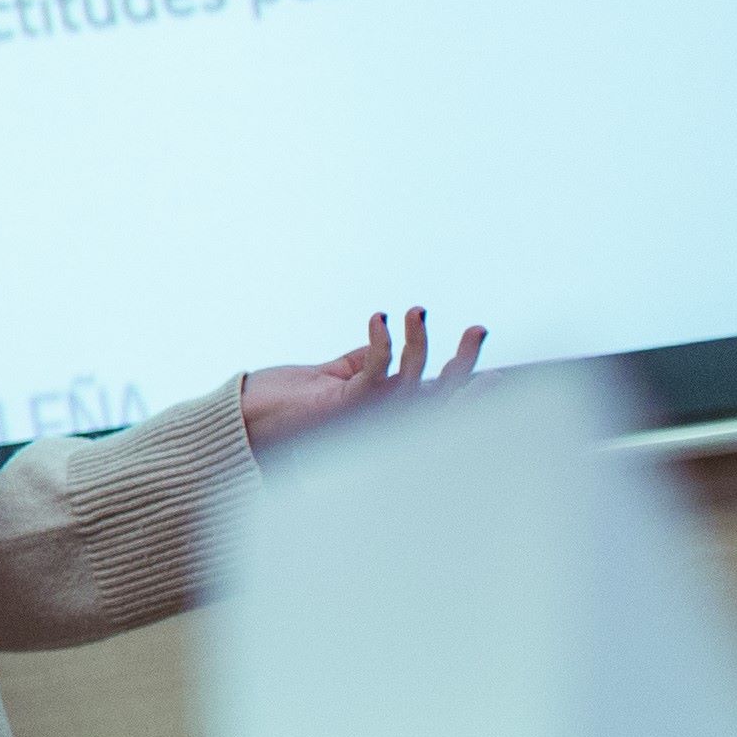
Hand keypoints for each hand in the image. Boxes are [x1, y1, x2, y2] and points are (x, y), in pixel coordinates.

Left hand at [241, 306, 486, 450]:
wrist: (239, 426)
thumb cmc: (281, 402)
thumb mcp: (333, 378)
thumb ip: (365, 362)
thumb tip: (391, 338)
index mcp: (382, 419)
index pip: (436, 404)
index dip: (470, 392)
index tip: (497, 376)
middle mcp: (380, 425)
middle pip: (439, 399)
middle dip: (465, 365)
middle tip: (480, 329)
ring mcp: (365, 419)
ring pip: (414, 382)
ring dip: (420, 341)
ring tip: (416, 310)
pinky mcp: (345, 407)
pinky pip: (377, 370)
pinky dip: (382, 340)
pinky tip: (380, 317)